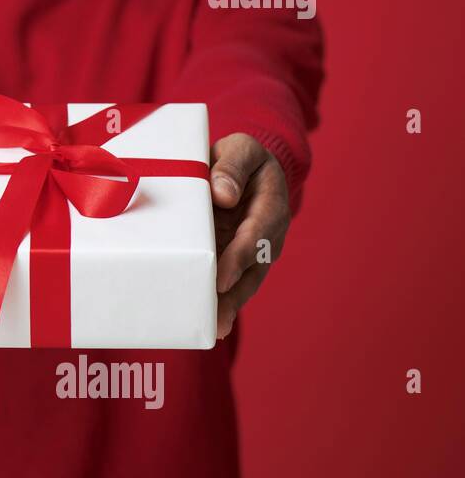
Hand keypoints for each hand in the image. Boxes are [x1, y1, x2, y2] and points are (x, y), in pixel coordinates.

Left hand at [210, 133, 290, 339]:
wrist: (244, 167)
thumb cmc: (239, 158)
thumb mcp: (239, 149)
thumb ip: (231, 166)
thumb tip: (223, 195)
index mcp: (270, 205)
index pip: (255, 234)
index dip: (239, 257)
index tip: (222, 279)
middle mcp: (267, 234)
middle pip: (252, 268)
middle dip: (235, 295)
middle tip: (216, 319)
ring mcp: (254, 250)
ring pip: (244, 282)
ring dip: (228, 305)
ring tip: (211, 327)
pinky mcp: (238, 259)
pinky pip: (231, 281)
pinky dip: (220, 300)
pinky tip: (206, 322)